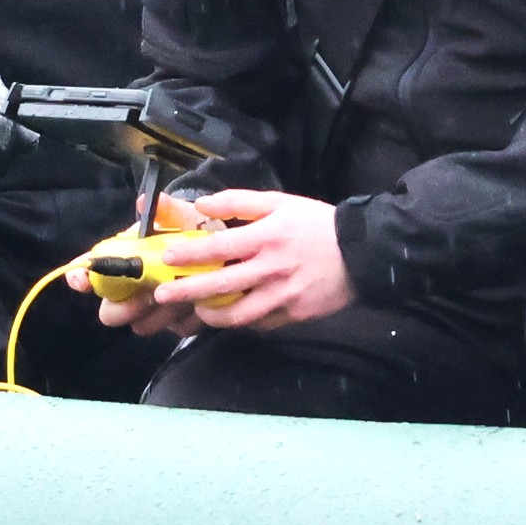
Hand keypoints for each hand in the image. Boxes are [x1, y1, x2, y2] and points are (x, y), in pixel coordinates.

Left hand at [94, 188, 352, 333]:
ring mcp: (283, 295)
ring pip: (239, 314)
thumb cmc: (317, 223)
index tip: (168, 256)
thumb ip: (239, 201)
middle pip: (221, 285)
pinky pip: (261, 322)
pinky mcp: (294, 315)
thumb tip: (203, 205)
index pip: (220, 246)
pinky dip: (243, 320)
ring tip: (196, 311)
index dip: (190, 253)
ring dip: (212, 315)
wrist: (363, 252)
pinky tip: (231, 316)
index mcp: (267, 237)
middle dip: (187, 291)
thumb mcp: (280, 202)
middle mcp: (272, 268)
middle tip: (162, 295)